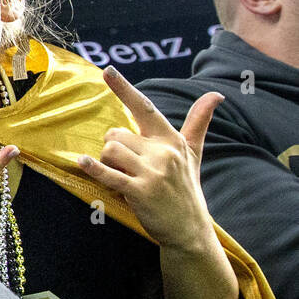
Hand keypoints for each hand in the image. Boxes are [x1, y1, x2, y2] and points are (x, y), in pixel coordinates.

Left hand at [78, 65, 221, 250]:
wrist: (189, 228)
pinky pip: (109, 173)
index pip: (145, 108)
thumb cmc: (186, 187)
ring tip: (122, 177)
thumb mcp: (193, 153)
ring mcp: (152, 172)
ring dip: (106, 163)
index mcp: (171, 139)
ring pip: (109, 150)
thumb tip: (216, 94)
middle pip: (115, 134)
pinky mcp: (141, 191)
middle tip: (126, 168)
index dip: (124, 89)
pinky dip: (94, 168)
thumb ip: (198, 122)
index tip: (107, 70)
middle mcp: (163, 151)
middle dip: (112, 149)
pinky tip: (82, 162)